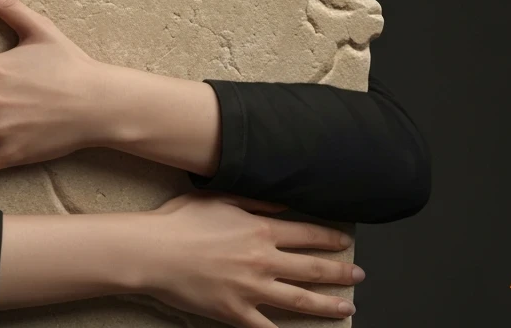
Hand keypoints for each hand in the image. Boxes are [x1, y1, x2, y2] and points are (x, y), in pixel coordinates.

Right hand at [143, 192, 361, 326]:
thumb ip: (255, 200)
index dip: (330, 240)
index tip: (345, 244)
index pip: (307, 235)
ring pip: (300, 300)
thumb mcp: (219, 198)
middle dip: (340, 273)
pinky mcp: (235, 312)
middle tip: (358, 276)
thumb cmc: (180, 221)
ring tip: (347, 307)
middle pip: (312, 269)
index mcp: (260, 230)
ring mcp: (251, 289)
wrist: (153, 251)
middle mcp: (263, 260)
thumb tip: (283, 205)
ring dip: (328, 304)